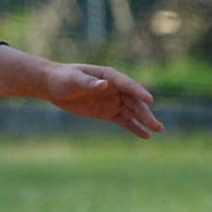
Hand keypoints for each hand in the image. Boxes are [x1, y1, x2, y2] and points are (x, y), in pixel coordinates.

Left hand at [45, 63, 163, 139]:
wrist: (53, 86)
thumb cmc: (63, 78)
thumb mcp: (73, 80)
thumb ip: (88, 83)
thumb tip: (103, 85)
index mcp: (109, 76)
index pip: (127, 84)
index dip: (138, 92)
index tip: (150, 100)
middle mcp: (115, 88)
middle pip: (134, 101)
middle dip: (145, 113)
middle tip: (157, 125)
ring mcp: (112, 100)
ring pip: (132, 111)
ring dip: (144, 121)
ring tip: (158, 130)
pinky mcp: (107, 112)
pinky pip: (124, 120)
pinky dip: (134, 127)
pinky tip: (146, 136)